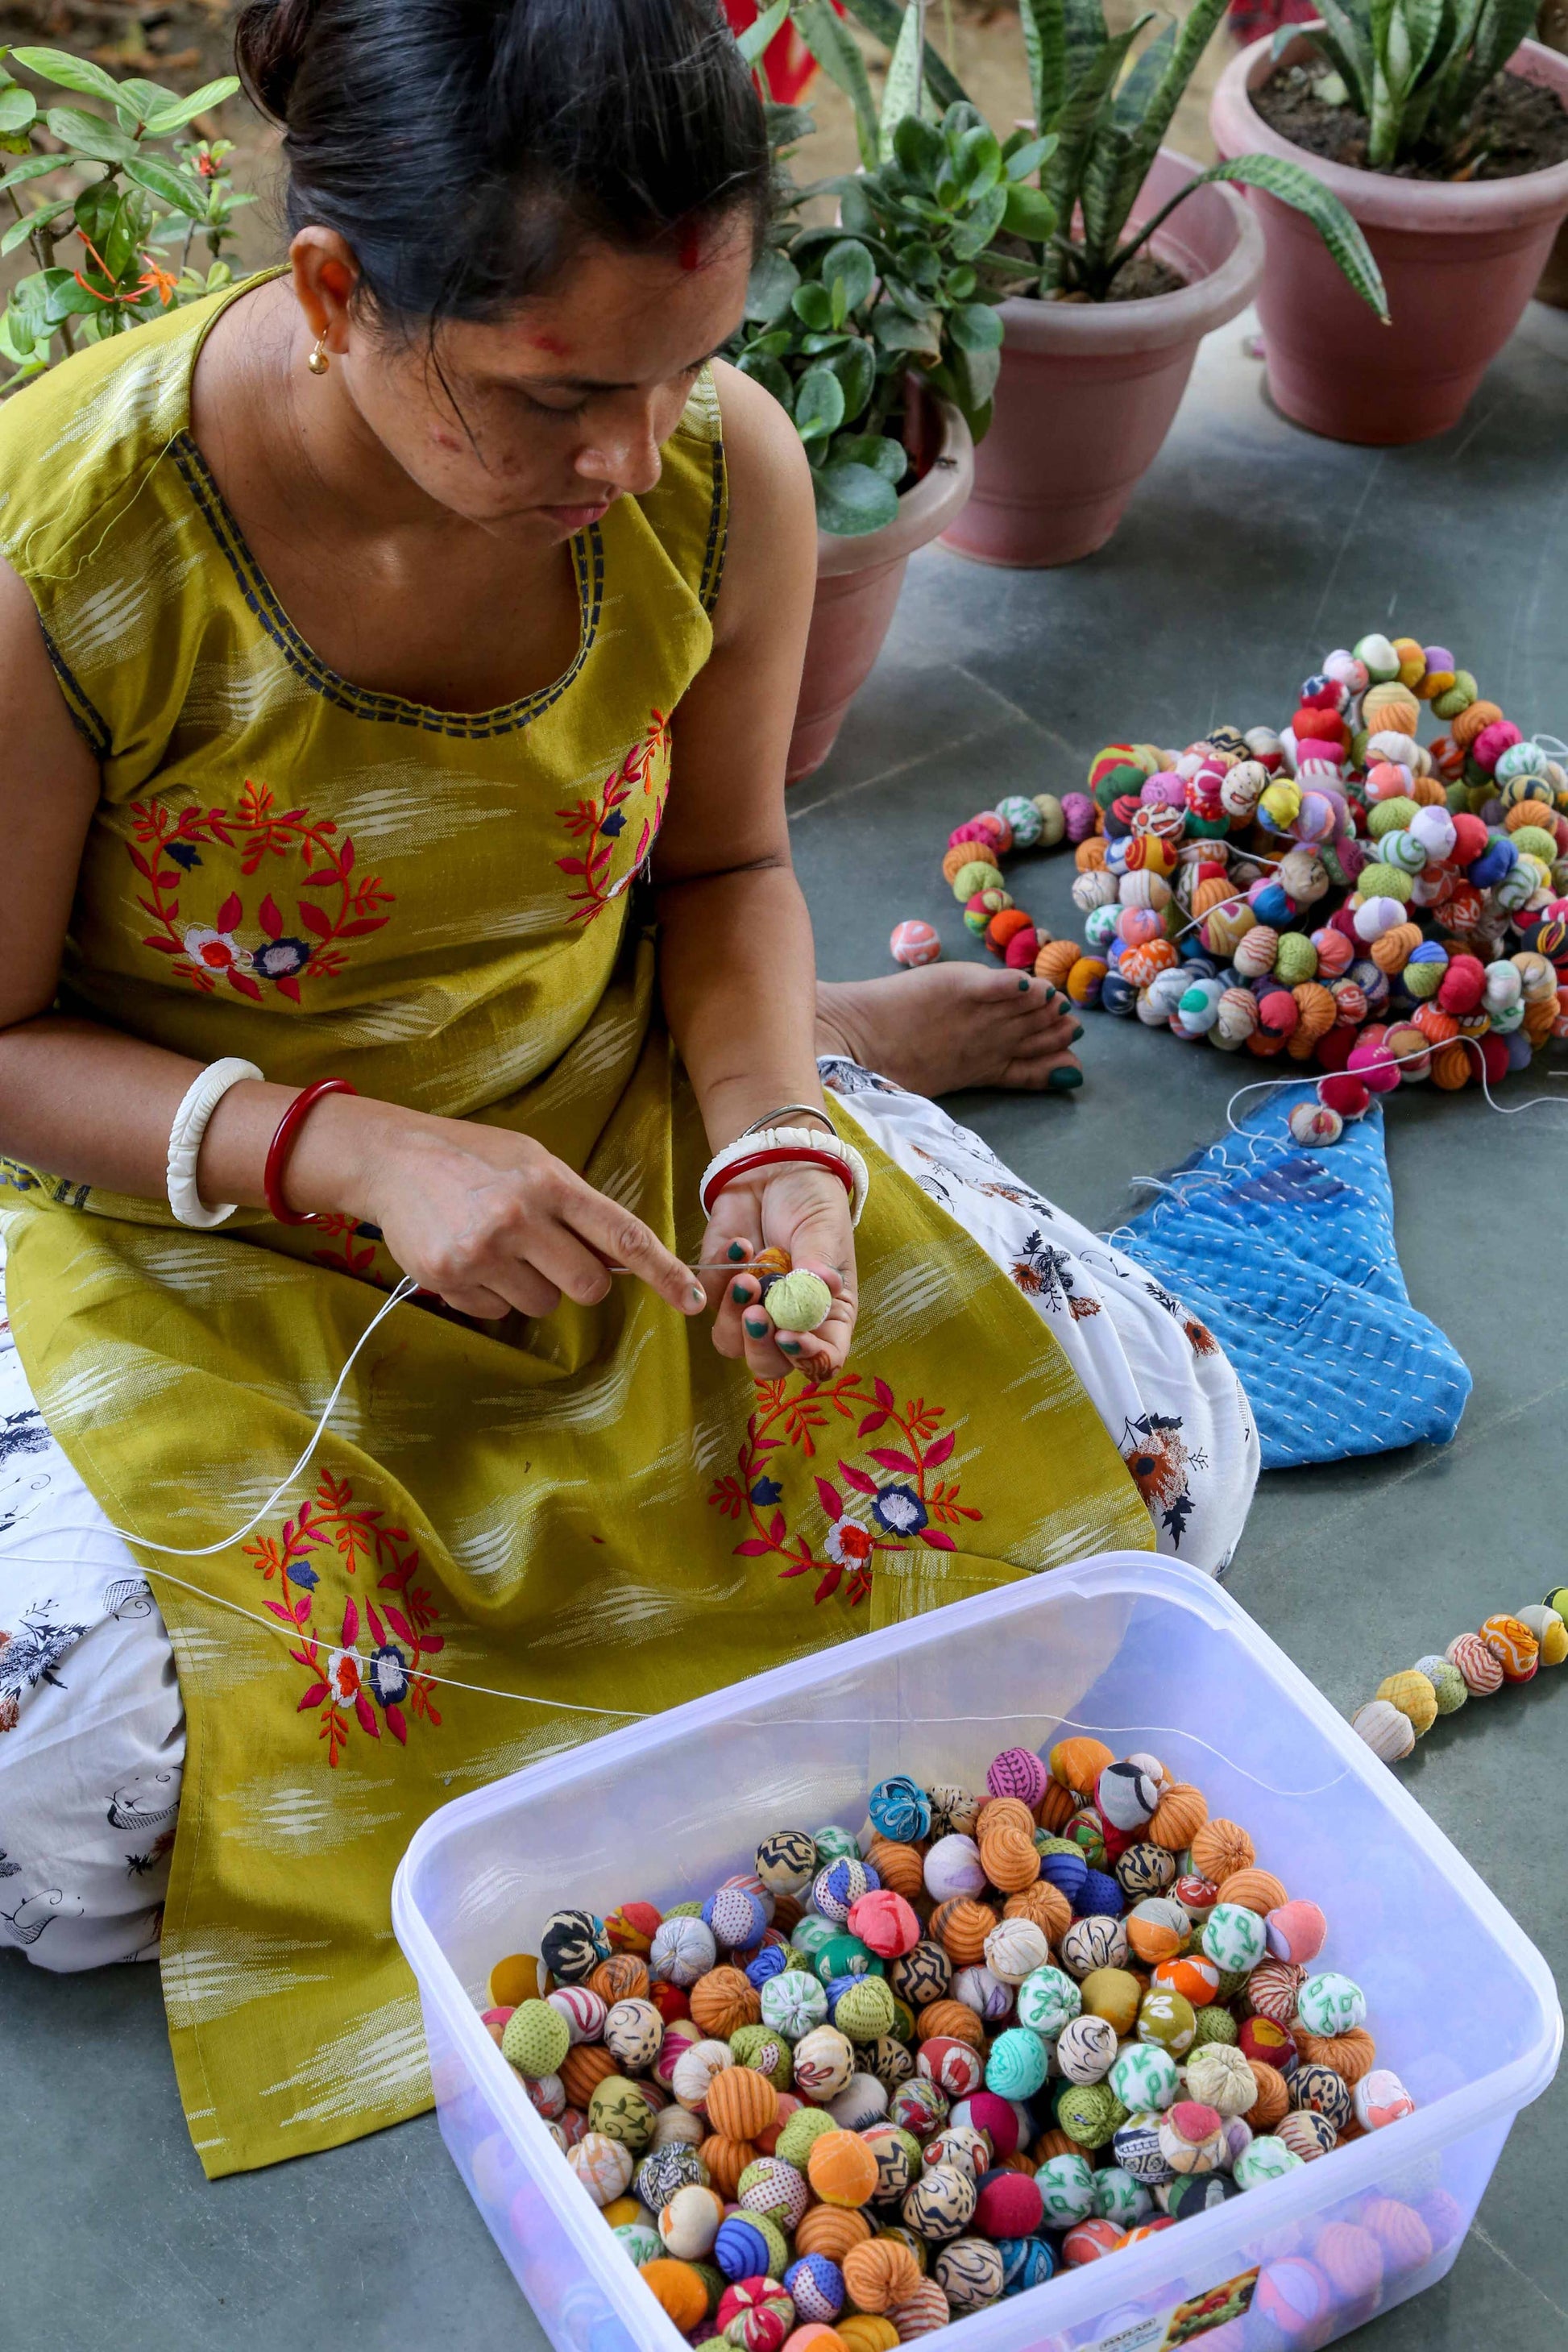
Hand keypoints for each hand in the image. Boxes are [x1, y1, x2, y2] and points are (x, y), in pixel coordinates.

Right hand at [351, 1111, 705, 1322]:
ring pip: (542, 1305)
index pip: (624, 1237)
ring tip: (498, 1248)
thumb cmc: (475, 1158)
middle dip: (579, 1280)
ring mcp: (482, 1253)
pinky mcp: (449, 1279)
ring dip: (530, 1286)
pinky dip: (491, 1294)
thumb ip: (578, 1207)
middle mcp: (519, 1218)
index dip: (664, 1272)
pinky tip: (469, 1257)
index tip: (692, 1299)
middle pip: (589, 1287)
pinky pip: (497, 1312)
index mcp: (551, 1183)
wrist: (392, 1158)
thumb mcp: (533, 1162)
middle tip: (549, 1253)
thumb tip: (624, 1261)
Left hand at [702, 1163, 857, 1378]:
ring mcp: (750, 1306)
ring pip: (730, 1341)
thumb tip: (823, 1287)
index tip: (789, 1335)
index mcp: (826, 1315)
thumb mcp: (825, 1231)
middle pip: (770, 1363)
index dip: (807, 1359)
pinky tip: (740, 1242)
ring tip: (746, 1275)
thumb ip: (819, 1263)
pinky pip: (709, 1297)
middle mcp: (787, 1320)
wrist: (775, 1167)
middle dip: (759, 1347)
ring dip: (733, 1315)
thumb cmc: (812, 1204)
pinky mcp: (718, 1285)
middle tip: (757, 1315)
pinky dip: (721, 1274)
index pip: (822, 1359)